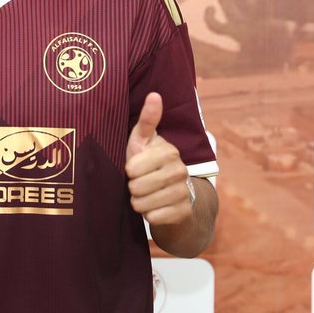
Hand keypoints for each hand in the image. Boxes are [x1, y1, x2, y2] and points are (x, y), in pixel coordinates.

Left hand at [125, 92, 193, 225]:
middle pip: (136, 187)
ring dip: (139, 203)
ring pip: (143, 204)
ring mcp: (184, 192)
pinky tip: (155, 208)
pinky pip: (154, 218)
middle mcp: (180, 171)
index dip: (129, 171)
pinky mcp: (184, 212)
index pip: (133, 168)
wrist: (176, 198)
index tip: (134, 169)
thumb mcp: (144, 142)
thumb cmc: (150, 165)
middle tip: (140, 184)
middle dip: (133, 188)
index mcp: (169, 152)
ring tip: (146, 196)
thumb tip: (154, 94)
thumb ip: (147, 121)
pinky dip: (150, 216)